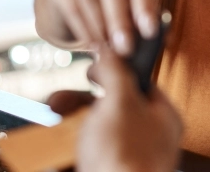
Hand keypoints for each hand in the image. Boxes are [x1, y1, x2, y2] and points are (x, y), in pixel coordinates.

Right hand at [34, 0, 158, 54]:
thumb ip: (149, 14)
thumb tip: (165, 38)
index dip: (145, 3)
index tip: (150, 30)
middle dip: (121, 19)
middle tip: (127, 47)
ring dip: (101, 27)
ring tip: (111, 51)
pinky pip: (73, 8)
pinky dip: (84, 29)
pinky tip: (94, 46)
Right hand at [47, 45, 181, 171]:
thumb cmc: (125, 155)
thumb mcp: (120, 100)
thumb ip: (114, 71)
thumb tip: (108, 49)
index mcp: (161, 117)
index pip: (139, 84)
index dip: (114, 72)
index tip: (91, 69)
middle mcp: (146, 139)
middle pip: (108, 109)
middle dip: (77, 102)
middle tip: (57, 102)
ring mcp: (124, 160)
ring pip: (90, 133)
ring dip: (65, 125)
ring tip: (48, 123)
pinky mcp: (104, 171)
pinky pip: (81, 155)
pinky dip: (63, 150)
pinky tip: (51, 149)